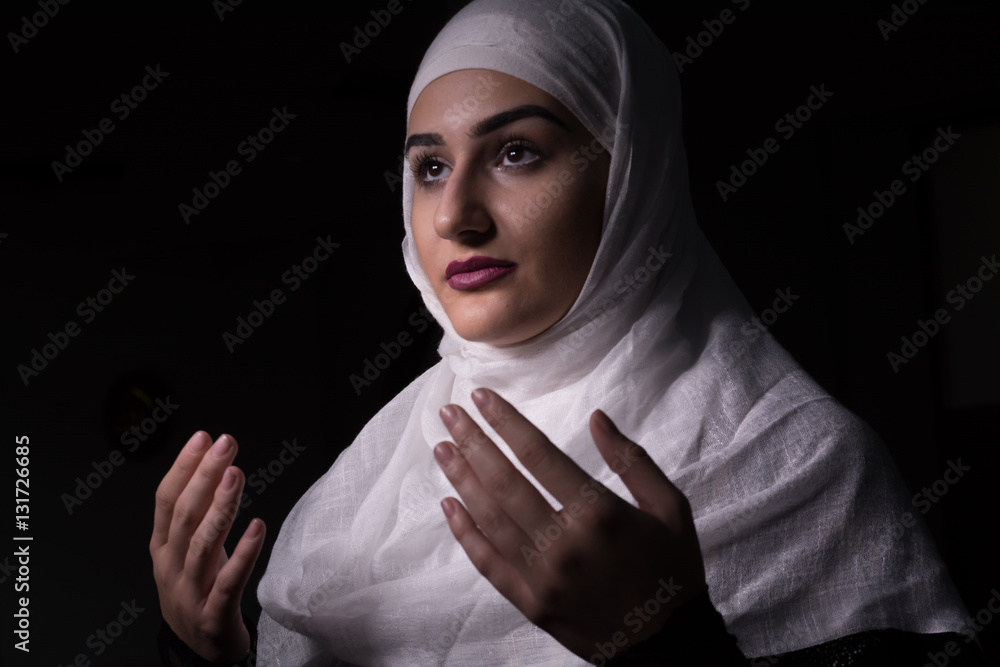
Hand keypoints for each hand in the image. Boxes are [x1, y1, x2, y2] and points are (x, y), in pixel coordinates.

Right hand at [150, 431, 265, 663]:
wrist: (200, 651)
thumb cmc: (198, 591)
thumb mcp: (188, 551)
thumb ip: (196, 516)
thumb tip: (213, 467)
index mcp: (162, 548)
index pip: (166, 500)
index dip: (184, 467)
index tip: (203, 437)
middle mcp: (170, 568)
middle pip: (184, 515)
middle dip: (204, 475)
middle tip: (225, 444)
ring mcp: (189, 593)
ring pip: (202, 544)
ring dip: (220, 506)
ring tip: (236, 475)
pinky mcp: (214, 615)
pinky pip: (229, 581)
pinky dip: (244, 553)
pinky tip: (258, 527)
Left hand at [433, 388, 705, 660]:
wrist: (669, 644)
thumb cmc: (672, 569)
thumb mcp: (671, 507)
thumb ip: (632, 461)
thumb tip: (597, 417)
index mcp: (600, 514)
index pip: (539, 456)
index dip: (506, 422)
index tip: (482, 397)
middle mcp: (565, 544)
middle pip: (505, 483)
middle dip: (473, 442)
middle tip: (450, 413)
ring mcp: (543, 578)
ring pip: (490, 519)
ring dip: (462, 479)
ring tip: (442, 448)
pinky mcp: (531, 604)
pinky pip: (488, 564)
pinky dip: (465, 533)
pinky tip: (449, 504)